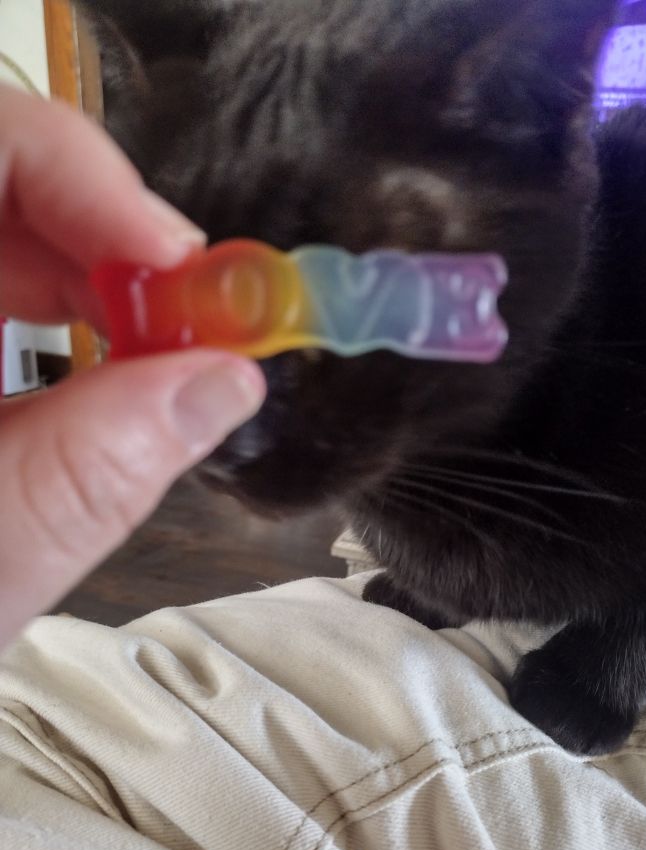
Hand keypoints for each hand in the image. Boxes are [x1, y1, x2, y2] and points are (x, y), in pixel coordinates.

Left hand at [0, 84, 265, 649]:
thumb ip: (88, 473)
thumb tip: (223, 385)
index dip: (77, 179)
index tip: (172, 266)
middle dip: (107, 239)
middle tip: (194, 316)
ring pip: (3, 233)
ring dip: (100, 281)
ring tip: (167, 349)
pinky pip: (1, 289)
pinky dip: (72, 316)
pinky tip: (115, 366)